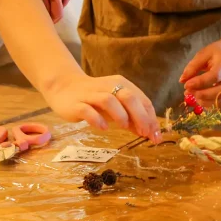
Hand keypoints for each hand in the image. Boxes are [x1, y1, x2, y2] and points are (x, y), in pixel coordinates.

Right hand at [42, 72, 159, 140]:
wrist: (64, 88)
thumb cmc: (96, 100)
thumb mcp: (117, 108)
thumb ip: (132, 119)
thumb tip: (150, 133)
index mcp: (122, 85)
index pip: (142, 100)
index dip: (150, 118)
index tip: (155, 135)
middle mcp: (108, 86)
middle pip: (129, 97)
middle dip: (140, 116)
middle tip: (144, 133)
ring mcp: (91, 94)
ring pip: (109, 100)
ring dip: (120, 115)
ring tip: (124, 127)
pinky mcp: (76, 103)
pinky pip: (87, 110)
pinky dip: (97, 119)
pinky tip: (103, 128)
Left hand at [180, 36, 220, 109]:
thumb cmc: (217, 52)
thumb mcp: (204, 54)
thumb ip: (193, 67)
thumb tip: (182, 81)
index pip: (215, 76)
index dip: (200, 82)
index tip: (186, 85)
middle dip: (202, 94)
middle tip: (188, 92)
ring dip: (205, 102)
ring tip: (193, 96)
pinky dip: (210, 105)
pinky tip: (201, 100)